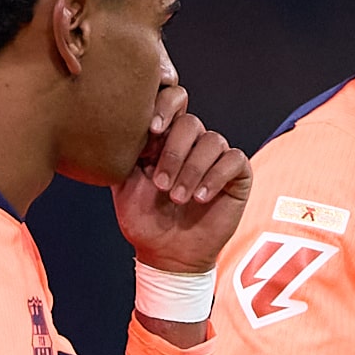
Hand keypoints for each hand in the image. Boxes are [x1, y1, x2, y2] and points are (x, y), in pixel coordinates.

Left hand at [115, 81, 250, 277]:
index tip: (152, 130)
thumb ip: (123, 151)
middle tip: (160, 185)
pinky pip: (234, 159)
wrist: (167, 254)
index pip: (173, 100)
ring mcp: (216, 157)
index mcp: (165, 137)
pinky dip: (215, 177)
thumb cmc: (145, 220)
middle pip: (190, 122)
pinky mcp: (237, 174)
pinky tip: (200, 197)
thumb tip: (116, 123)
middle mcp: (192, 142)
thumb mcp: (124, 183)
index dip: (165, 106)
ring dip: (192, 170)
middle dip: (173, 153)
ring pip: (212, 141)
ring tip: (178, 198)